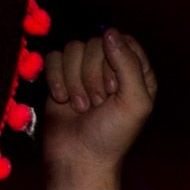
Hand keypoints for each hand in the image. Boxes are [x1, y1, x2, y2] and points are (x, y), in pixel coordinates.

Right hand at [41, 29, 156, 189]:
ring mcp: (84, 71)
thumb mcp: (134, 102)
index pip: (123, 41)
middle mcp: (111, 67)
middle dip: (92, 75)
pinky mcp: (60, 76)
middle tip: (97, 103)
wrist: (79, 158)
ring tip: (82, 107)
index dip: (114, 60)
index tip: (113, 88)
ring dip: (74, 80)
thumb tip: (110, 32)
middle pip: (95, 43)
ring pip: (72, 48)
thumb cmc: (113, 135)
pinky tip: (62, 100)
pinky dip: (55, 79)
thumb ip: (129, 65)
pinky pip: (53, 57)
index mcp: (137, 72)